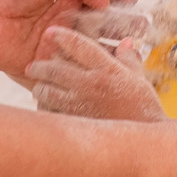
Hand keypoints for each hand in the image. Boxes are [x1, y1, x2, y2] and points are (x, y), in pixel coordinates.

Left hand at [0, 0, 137, 77]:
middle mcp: (65, 16)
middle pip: (104, 24)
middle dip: (125, 25)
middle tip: (139, 29)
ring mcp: (55, 43)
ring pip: (92, 51)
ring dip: (112, 52)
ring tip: (129, 51)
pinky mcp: (44, 67)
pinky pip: (70, 75)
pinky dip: (89, 76)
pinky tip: (108, 75)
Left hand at [27, 26, 163, 120]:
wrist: (143, 144)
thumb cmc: (144, 110)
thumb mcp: (140, 80)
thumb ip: (130, 59)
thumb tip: (125, 43)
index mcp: (107, 69)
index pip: (79, 45)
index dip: (62, 36)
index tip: (50, 33)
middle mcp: (90, 85)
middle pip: (55, 69)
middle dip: (40, 66)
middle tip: (32, 67)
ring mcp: (80, 106)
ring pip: (47, 91)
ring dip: (40, 88)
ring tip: (38, 88)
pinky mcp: (74, 124)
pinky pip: (50, 113)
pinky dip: (44, 109)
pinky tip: (44, 108)